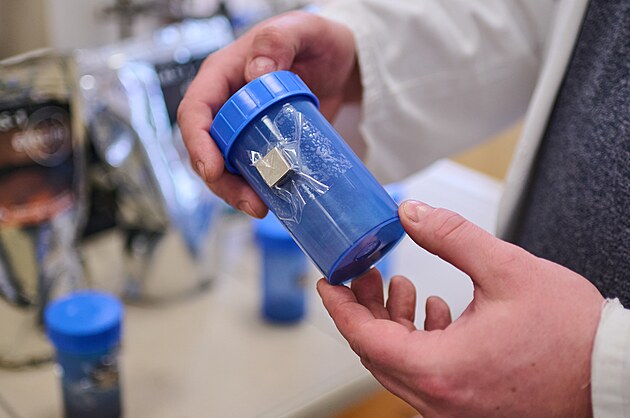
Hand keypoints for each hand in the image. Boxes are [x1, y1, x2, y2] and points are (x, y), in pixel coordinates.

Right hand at [177, 11, 359, 217]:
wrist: (343, 65)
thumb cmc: (319, 42)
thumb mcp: (303, 30)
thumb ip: (279, 40)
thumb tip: (256, 72)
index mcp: (223, 74)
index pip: (195, 110)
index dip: (198, 142)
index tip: (213, 169)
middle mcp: (226, 104)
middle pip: (206, 148)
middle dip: (221, 181)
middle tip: (250, 202)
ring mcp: (242, 128)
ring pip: (224, 166)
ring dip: (237, 192)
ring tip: (263, 207)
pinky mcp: (261, 145)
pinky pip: (249, 171)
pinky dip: (257, 188)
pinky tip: (273, 201)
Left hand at [318, 200, 603, 417]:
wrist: (614, 376)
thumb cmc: (571, 335)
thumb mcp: (506, 270)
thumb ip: (450, 236)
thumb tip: (411, 213)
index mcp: (441, 370)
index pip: (365, 339)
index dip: (341, 307)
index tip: (328, 282)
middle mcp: (440, 400)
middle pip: (378, 352)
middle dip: (367, 308)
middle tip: (368, 273)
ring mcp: (454, 409)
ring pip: (401, 364)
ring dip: (394, 323)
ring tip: (403, 284)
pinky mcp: (470, 407)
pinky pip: (427, 374)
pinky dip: (421, 340)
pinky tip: (437, 309)